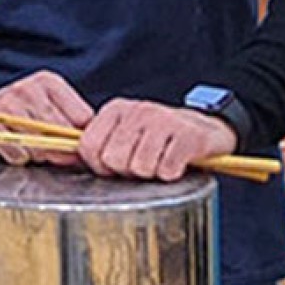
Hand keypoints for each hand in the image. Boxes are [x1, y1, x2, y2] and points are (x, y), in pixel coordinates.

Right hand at [0, 70, 93, 166]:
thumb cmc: (18, 117)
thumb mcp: (48, 112)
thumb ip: (70, 127)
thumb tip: (83, 152)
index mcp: (47, 82)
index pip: (82, 117)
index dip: (78, 137)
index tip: (69, 144)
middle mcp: (26, 89)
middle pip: (60, 131)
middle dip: (58, 148)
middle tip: (48, 152)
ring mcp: (5, 104)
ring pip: (39, 143)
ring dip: (37, 154)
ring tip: (29, 150)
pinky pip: (16, 150)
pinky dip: (18, 157)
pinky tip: (14, 152)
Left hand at [76, 99, 237, 180]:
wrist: (207, 129)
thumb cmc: (159, 138)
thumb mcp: (126, 134)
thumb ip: (101, 146)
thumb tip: (78, 163)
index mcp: (115, 110)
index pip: (88, 146)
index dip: (99, 166)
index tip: (114, 168)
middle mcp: (137, 110)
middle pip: (113, 160)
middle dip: (127, 171)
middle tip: (143, 164)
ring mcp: (164, 120)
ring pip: (140, 167)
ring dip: (152, 173)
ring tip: (161, 162)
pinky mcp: (189, 135)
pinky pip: (166, 169)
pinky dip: (172, 174)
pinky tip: (178, 163)